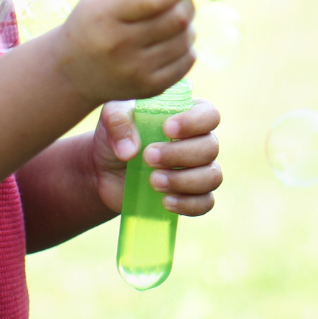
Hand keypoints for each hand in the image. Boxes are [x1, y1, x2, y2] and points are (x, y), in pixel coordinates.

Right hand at [49, 0, 196, 104]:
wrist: (74, 72)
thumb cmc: (94, 20)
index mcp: (102, 15)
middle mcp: (118, 46)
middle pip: (178, 17)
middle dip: (184, 1)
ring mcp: (135, 71)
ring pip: (187, 37)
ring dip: (186, 24)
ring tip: (168, 21)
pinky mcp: (150, 88)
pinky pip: (188, 60)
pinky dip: (185, 46)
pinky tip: (167, 42)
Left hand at [92, 99, 223, 215]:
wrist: (105, 171)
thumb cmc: (117, 135)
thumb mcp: (111, 118)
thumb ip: (118, 120)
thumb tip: (130, 150)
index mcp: (188, 115)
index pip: (209, 115)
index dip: (194, 122)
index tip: (167, 129)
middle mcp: (200, 141)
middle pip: (210, 148)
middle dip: (179, 154)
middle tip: (148, 157)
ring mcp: (199, 171)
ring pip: (212, 177)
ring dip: (183, 180)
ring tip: (153, 181)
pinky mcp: (192, 196)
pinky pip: (205, 202)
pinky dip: (187, 204)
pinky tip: (165, 202)